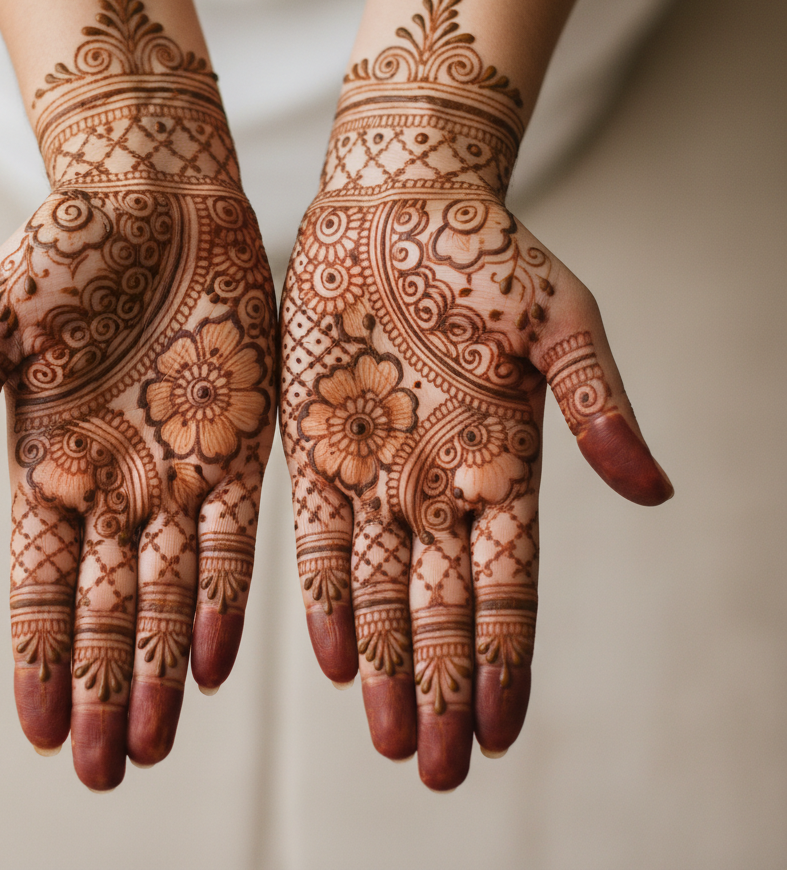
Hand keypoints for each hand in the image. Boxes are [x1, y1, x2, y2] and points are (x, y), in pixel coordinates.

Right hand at [0, 0, 277, 789]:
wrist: (154, 196)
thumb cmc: (63, 250)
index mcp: (47, 463)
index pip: (40, 585)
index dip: (40, 658)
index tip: (41, 730)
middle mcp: (114, 482)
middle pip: (109, 607)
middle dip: (107, 687)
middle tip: (107, 770)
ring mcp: (179, 468)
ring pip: (171, 590)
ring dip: (164, 665)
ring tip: (157, 739)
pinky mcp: (240, 444)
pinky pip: (235, 537)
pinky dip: (225, 599)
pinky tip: (217, 661)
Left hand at [280, 0, 671, 790]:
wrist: (394, 202)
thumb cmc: (485, 251)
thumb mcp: (558, 326)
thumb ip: (596, 408)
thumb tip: (657, 492)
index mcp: (503, 463)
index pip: (510, 588)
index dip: (505, 662)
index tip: (496, 733)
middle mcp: (438, 482)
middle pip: (444, 609)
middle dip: (441, 687)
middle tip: (434, 771)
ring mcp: (374, 468)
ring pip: (381, 590)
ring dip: (386, 664)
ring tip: (389, 737)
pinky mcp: (315, 442)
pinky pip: (316, 536)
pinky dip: (328, 596)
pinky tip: (334, 657)